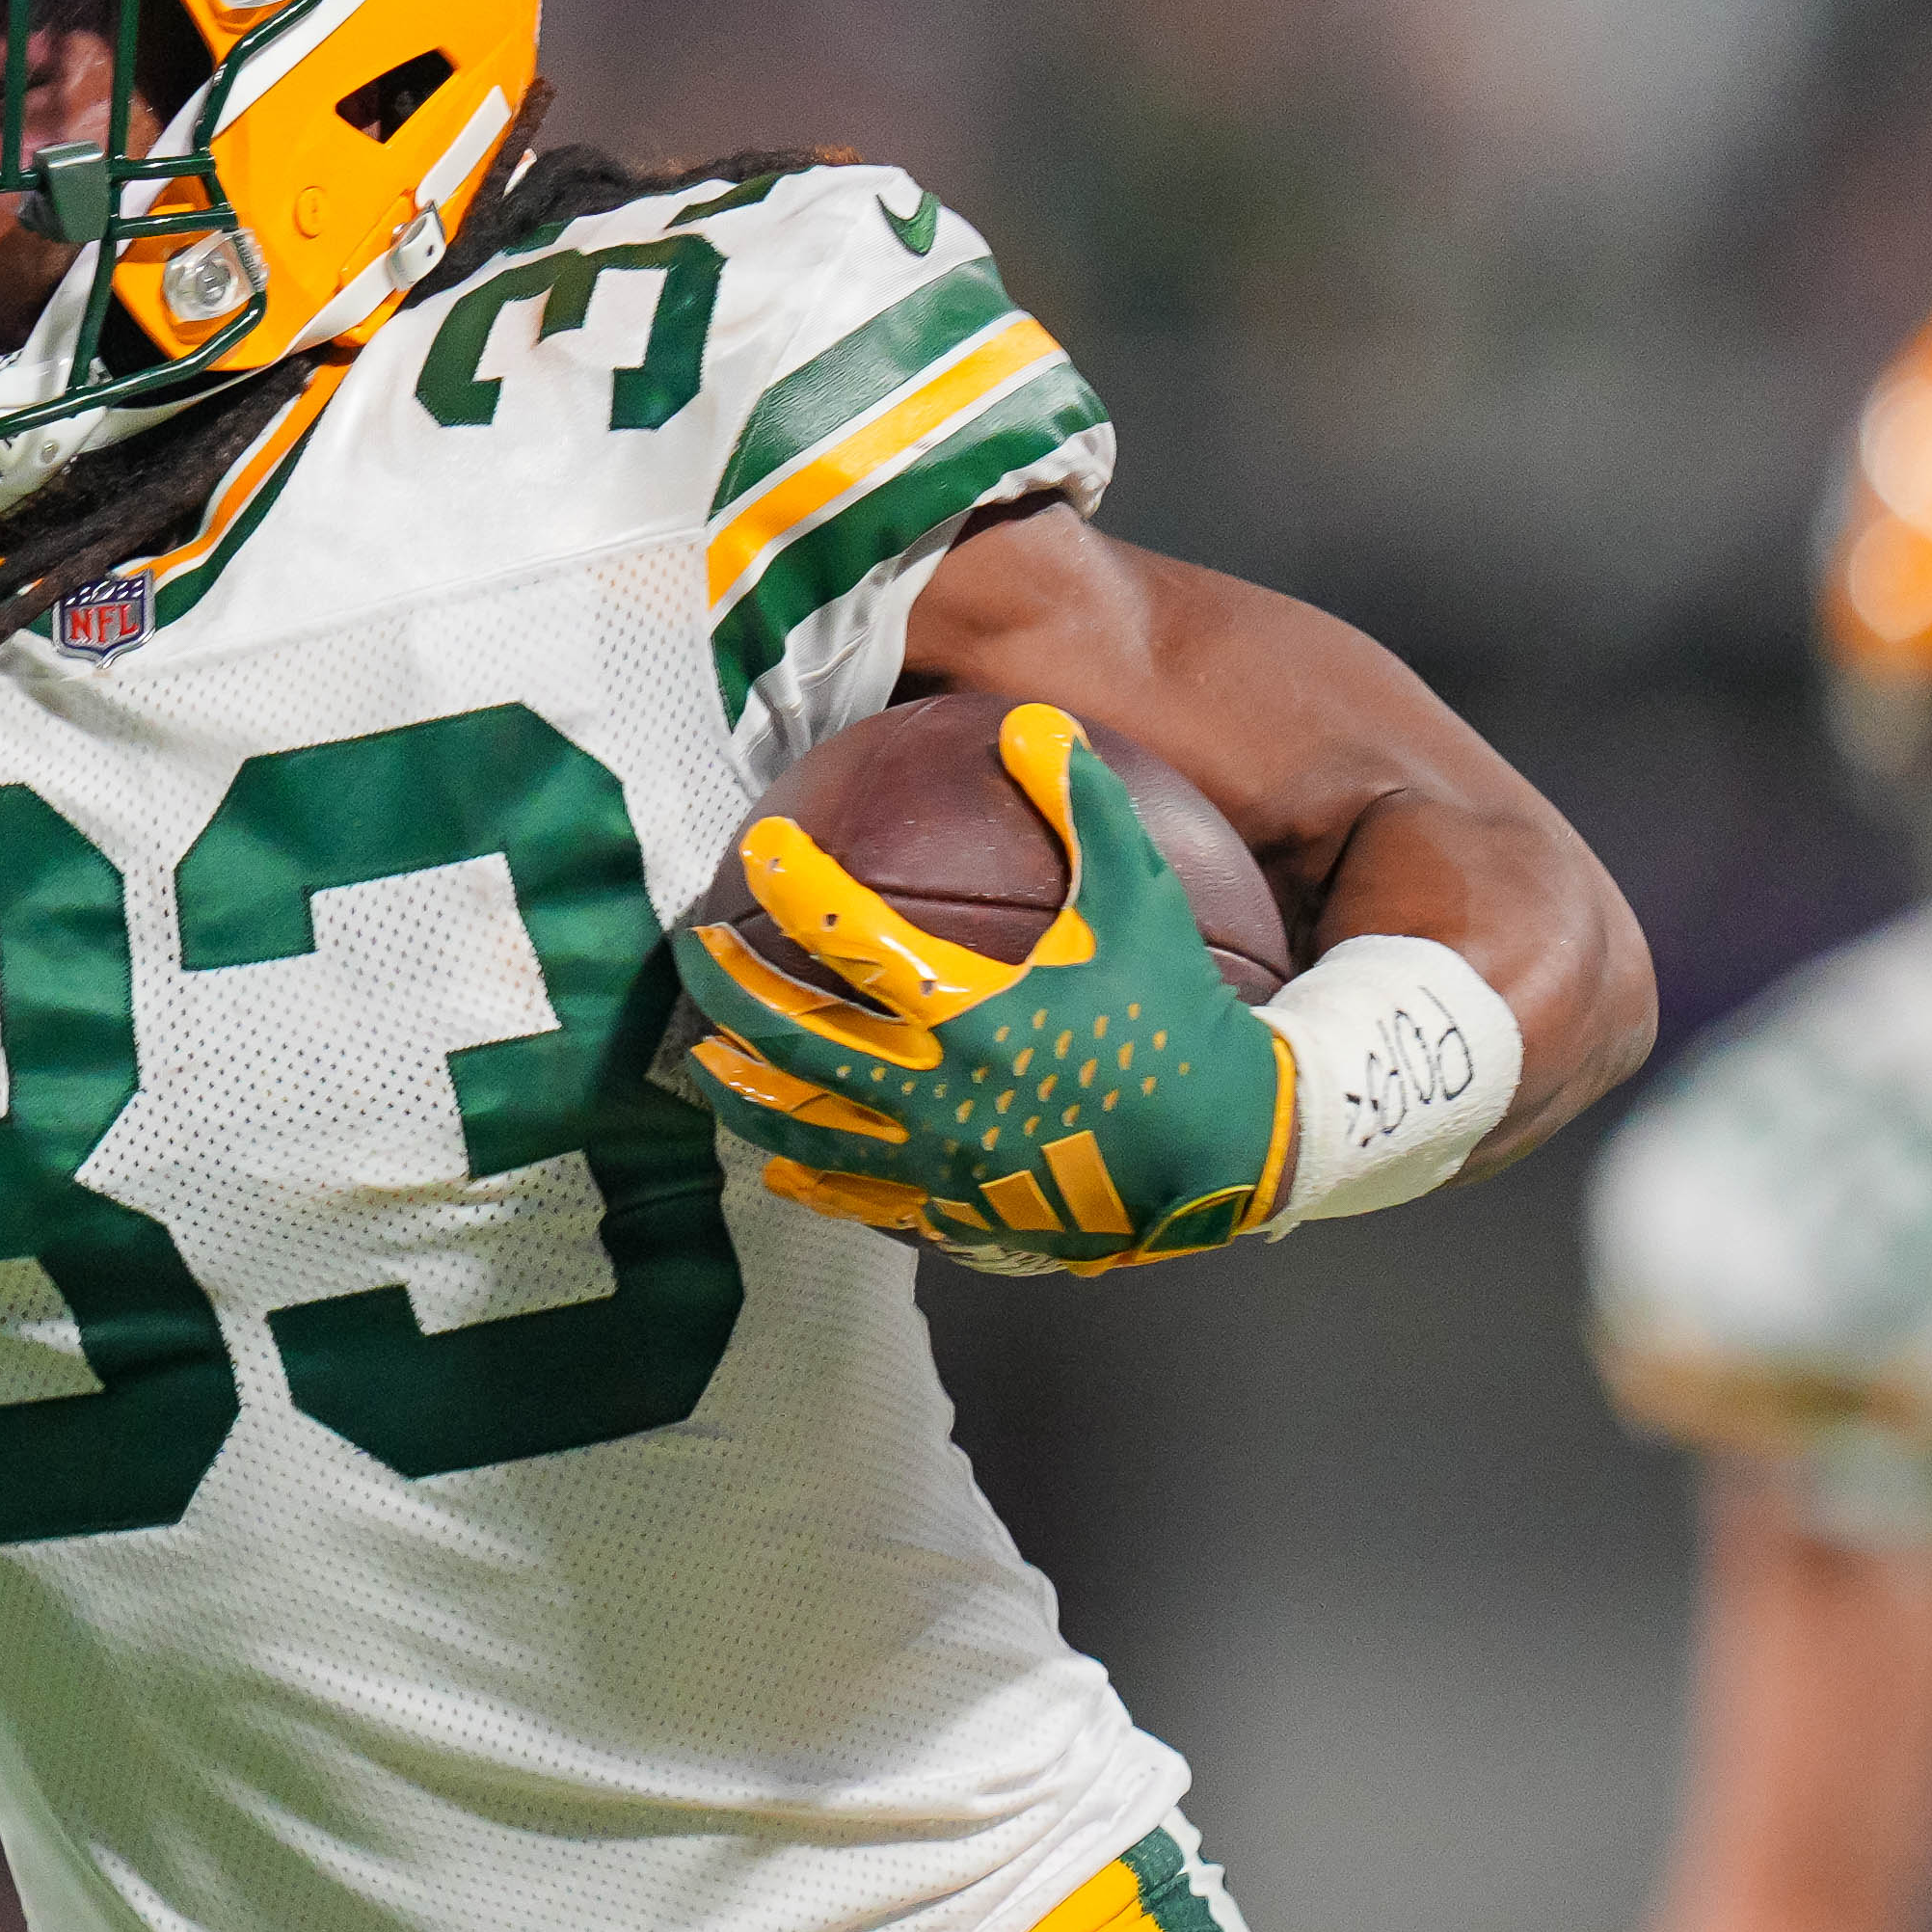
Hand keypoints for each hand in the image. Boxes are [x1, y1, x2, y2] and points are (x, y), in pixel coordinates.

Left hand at [667, 702, 1293, 1275]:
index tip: (759, 846)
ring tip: (703, 1057)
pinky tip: (778, 1164)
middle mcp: (935, 1090)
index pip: (845, 934)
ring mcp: (935, 1160)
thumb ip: (1086, 807)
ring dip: (741, 1086)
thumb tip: (1032, 719)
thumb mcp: (1143, 903)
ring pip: (802, 1125)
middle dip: (728, 985)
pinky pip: (855, 1197)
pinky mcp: (951, 1213)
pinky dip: (805, 1176)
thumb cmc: (1186, 1021)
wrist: (1236, 1157)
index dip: (792, 882)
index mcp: (970, 1010)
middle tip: (694, 946)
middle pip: (791, 1033)